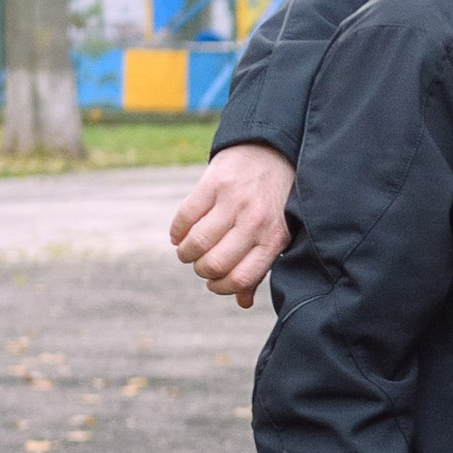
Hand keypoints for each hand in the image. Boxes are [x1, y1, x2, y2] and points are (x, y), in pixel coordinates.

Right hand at [171, 145, 294, 303]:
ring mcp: (234, 201)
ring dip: (185, 253)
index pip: (240, 278)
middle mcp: (255, 221)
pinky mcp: (214, 183)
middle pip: (216, 263)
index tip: (213, 283)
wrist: (271, 150)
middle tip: (200, 264)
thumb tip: (242, 302)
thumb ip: (259, 268)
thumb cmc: (274, 202)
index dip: (220, 287)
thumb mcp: (276, 234)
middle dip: (201, 270)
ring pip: (198, 242)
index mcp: (274, 239)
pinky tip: (179, 234)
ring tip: (187, 250)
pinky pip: (185, 216)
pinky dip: (176, 231)